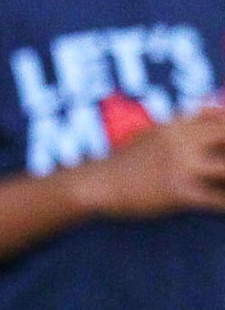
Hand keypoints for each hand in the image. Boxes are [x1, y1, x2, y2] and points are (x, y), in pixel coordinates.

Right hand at [72, 109, 224, 218]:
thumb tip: (213, 105)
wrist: (97, 184)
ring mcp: (179, 165)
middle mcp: (182, 141)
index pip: (222, 119)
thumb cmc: (127, 161)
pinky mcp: (176, 191)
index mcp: (179, 125)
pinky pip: (215, 199)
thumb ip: (186, 122)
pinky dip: (224, 204)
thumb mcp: (156, 132)